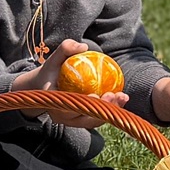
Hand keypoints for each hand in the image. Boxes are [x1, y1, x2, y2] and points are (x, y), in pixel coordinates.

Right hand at [8, 40, 129, 118]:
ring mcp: (73, 121)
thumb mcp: (55, 57)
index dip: (82, 103)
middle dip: (101, 109)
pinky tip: (122, 98)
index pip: (68, 107)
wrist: (46, 85)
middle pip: (84, 117)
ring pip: (93, 120)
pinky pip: (97, 117)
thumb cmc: (52, 70)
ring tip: (122, 97)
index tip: (95, 94)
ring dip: (110, 110)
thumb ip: (66, 48)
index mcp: (53, 103)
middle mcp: (62, 117)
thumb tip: (83, 48)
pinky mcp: (82, 121)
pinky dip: (111, 109)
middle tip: (113, 95)